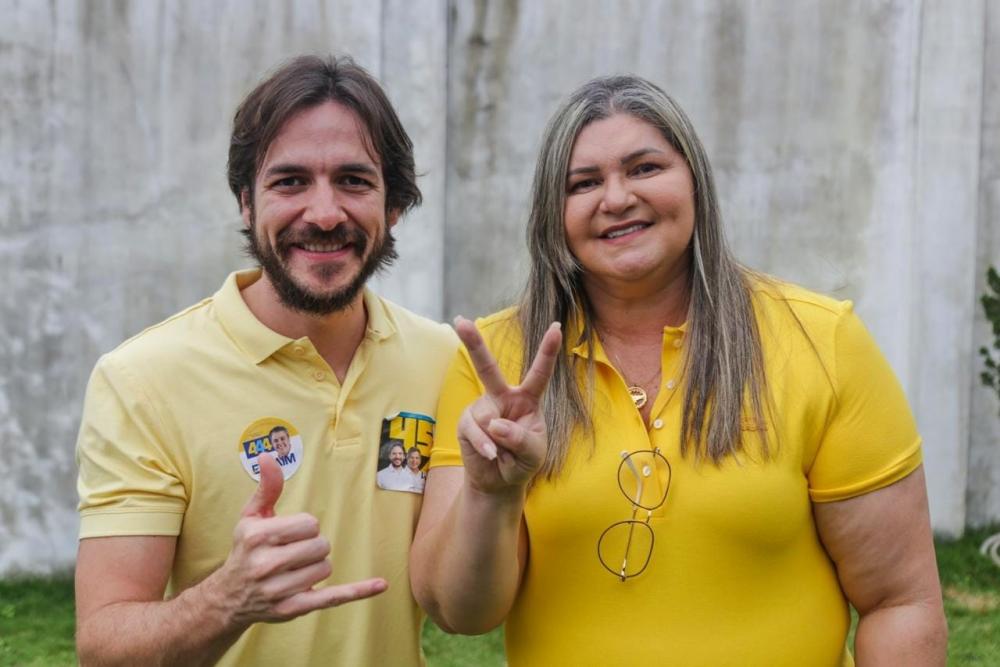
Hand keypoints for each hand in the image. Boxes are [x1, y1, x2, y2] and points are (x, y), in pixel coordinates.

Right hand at [207, 454, 386, 626]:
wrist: (228, 597)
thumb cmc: (245, 550)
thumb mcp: (251, 517)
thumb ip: (267, 488)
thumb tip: (268, 456)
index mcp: (257, 536)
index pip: (309, 524)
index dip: (305, 527)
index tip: (290, 534)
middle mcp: (265, 564)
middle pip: (320, 546)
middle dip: (312, 546)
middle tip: (294, 552)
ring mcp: (279, 590)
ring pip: (325, 568)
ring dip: (317, 566)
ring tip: (295, 570)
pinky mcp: (292, 609)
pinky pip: (333, 597)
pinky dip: (358, 591)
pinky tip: (380, 585)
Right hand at [454, 316, 561, 493]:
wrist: (500, 481)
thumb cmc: (522, 461)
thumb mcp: (534, 453)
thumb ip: (521, 438)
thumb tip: (495, 423)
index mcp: (527, 399)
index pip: (539, 373)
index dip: (548, 351)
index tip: (557, 327)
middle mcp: (502, 397)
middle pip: (487, 368)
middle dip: (473, 343)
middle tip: (459, 321)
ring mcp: (482, 408)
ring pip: (488, 417)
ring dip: (500, 442)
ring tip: (503, 453)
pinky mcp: (466, 423)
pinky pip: (475, 431)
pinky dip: (485, 446)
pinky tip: (491, 455)